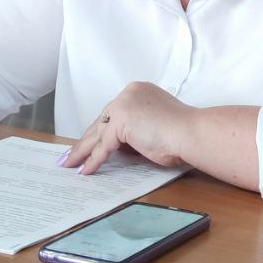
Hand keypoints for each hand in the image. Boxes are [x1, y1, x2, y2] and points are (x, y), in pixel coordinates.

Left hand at [61, 82, 194, 175]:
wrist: (192, 133)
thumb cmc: (182, 133)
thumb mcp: (154, 127)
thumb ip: (136, 130)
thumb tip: (120, 147)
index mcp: (139, 91)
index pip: (113, 114)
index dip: (100, 131)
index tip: (90, 142)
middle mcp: (129, 93)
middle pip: (102, 122)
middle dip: (86, 141)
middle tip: (71, 155)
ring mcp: (124, 104)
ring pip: (98, 133)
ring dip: (82, 151)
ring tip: (70, 164)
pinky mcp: (121, 120)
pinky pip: (103, 145)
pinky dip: (93, 160)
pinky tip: (85, 170)